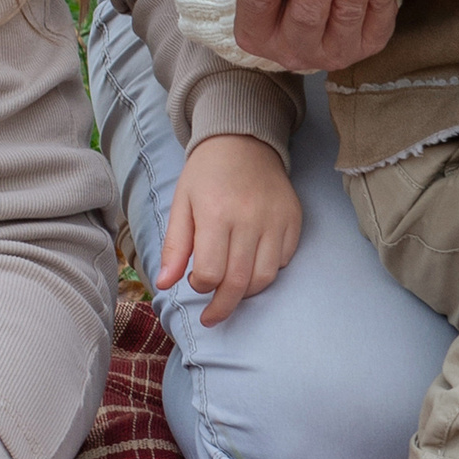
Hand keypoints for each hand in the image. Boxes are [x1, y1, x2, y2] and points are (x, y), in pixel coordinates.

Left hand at [158, 131, 301, 323]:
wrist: (244, 141)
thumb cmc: (207, 174)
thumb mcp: (181, 204)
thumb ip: (175, 246)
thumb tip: (164, 284)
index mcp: (216, 214)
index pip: (209, 273)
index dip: (199, 286)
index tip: (194, 281)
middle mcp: (250, 219)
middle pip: (238, 282)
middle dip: (222, 307)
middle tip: (211, 317)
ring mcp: (276, 220)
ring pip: (265, 277)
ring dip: (246, 292)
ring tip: (232, 289)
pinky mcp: (293, 219)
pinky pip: (283, 260)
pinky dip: (267, 270)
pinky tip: (252, 263)